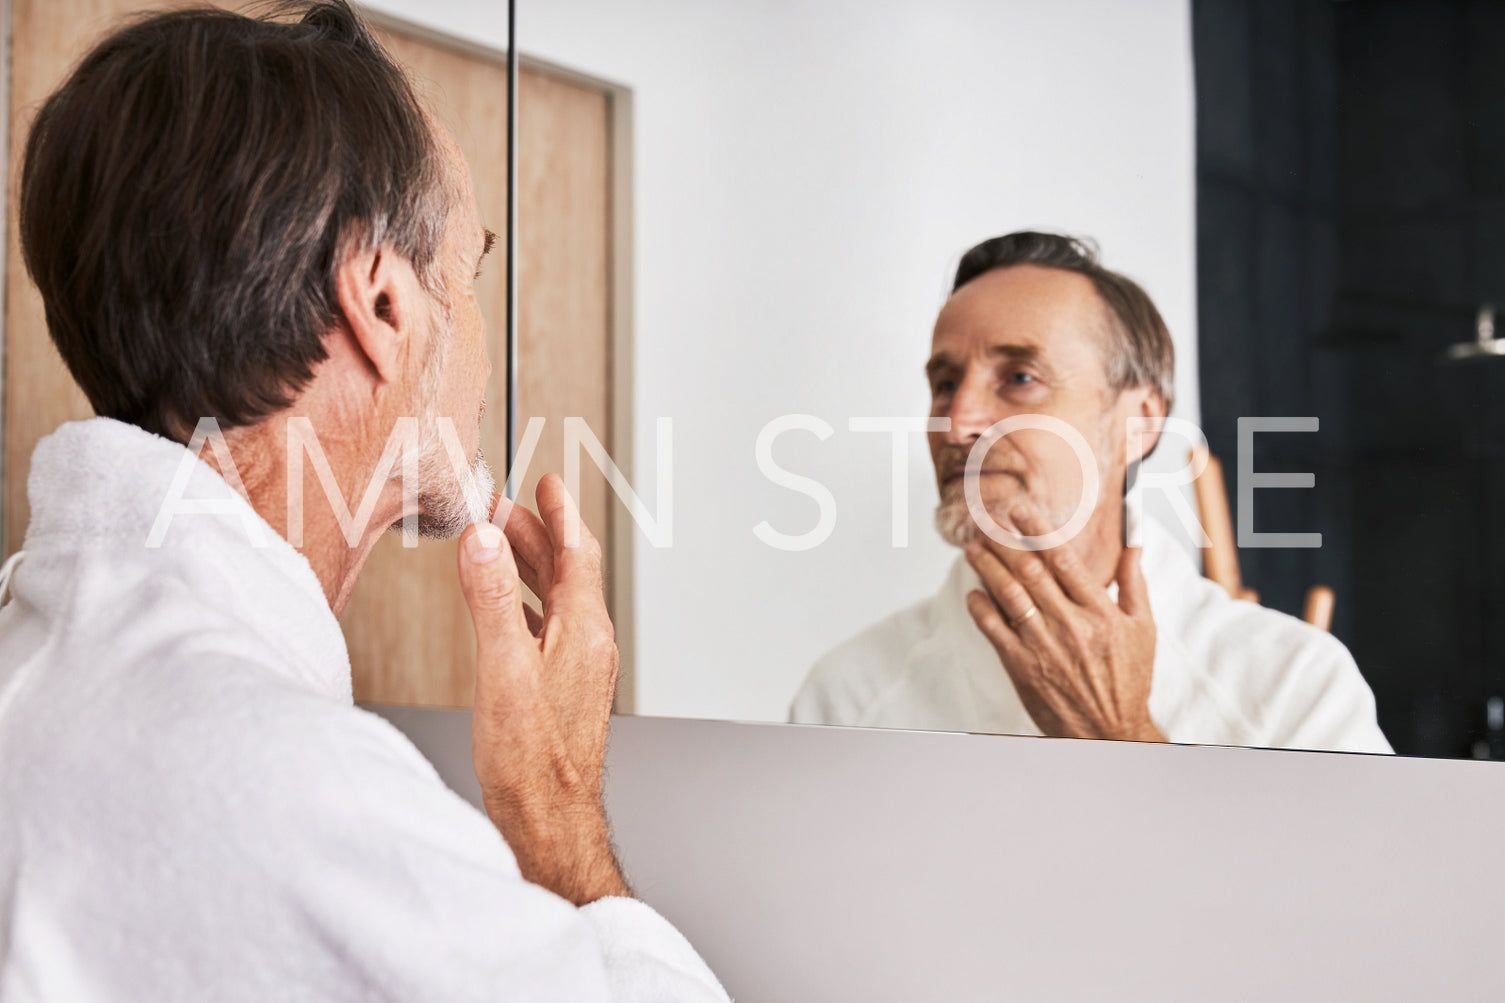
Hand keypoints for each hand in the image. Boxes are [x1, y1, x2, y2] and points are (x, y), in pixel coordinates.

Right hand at [455, 473, 629, 904]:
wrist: (547, 817)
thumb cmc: (532, 758)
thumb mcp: (503, 667)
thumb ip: (490, 600)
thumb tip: (484, 540)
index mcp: (583, 630)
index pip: (576, 554)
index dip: (560, 514)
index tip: (549, 482)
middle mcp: (588, 644)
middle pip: (565, 571)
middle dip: (535, 534)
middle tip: (504, 506)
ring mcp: (578, 666)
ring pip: (555, 598)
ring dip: (526, 566)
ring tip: (496, 544)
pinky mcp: (562, 687)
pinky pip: (545, 626)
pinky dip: (522, 603)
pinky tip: (501, 608)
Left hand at [963, 506, 1163, 742]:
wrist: (1110, 731)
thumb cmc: (1128, 679)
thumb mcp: (1142, 629)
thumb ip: (1134, 583)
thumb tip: (1135, 544)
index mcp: (1100, 611)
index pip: (1064, 560)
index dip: (1038, 531)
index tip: (1021, 511)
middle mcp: (1071, 625)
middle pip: (1031, 572)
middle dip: (1005, 542)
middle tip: (986, 522)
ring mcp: (1045, 646)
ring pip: (1009, 596)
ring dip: (987, 569)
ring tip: (973, 550)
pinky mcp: (1024, 667)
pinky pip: (995, 631)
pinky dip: (981, 609)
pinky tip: (973, 593)